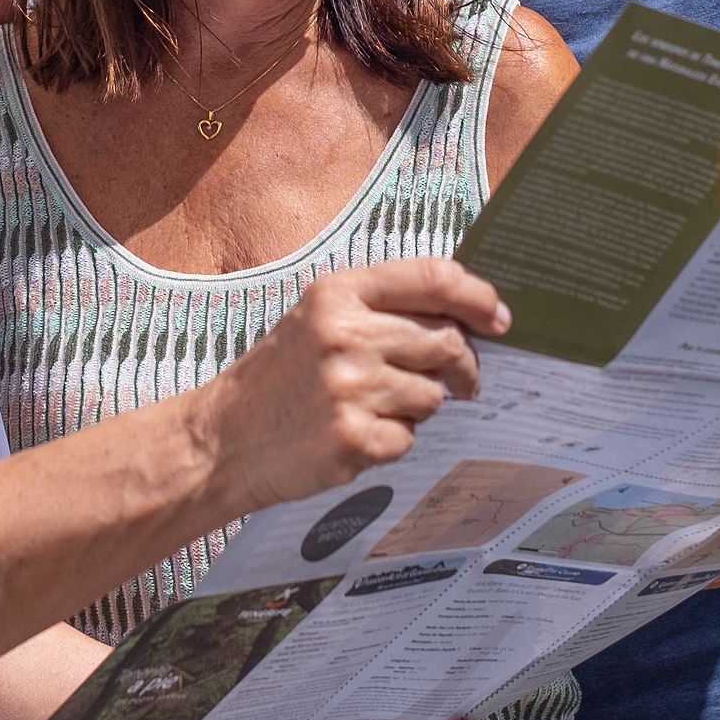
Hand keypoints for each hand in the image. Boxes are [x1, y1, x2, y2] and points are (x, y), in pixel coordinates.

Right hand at [198, 260, 507, 510]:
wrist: (220, 439)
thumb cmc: (280, 376)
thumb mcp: (319, 318)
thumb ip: (382, 310)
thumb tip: (465, 318)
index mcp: (339, 292)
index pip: (434, 278)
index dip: (478, 297)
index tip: (499, 318)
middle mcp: (346, 333)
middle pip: (446, 341)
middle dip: (463, 366)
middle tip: (462, 382)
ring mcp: (349, 387)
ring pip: (433, 396)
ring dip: (419, 408)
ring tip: (376, 408)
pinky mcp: (352, 437)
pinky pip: (408, 439)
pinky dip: (392, 442)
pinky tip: (356, 436)